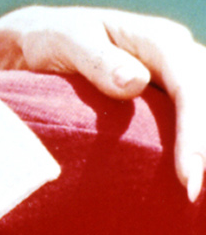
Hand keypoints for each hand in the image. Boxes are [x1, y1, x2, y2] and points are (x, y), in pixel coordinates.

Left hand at [0, 5, 205, 196]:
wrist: (44, 41)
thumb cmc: (51, 40)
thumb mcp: (64, 40)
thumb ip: (95, 58)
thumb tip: (134, 82)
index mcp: (158, 39)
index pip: (190, 85)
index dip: (195, 132)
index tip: (187, 176)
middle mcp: (179, 55)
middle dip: (205, 149)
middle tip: (191, 195)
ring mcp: (179, 76)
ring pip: (205, 109)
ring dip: (203, 150)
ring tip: (191, 195)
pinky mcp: (173, 96)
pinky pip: (193, 118)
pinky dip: (194, 144)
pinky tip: (189, 176)